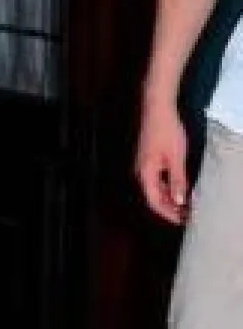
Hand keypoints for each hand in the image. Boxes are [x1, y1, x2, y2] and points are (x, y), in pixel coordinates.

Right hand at [136, 93, 189, 223]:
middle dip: (170, 207)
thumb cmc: (166, 131)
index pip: (154, 201)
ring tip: (186, 203)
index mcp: (145, 173)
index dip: (168, 213)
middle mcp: (141, 172)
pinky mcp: (149, 159)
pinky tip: (180, 187)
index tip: (183, 220)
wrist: (157, 108)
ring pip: (155, 188)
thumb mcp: (176, 158)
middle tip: (188, 214)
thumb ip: (178, 180)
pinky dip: (168, 186)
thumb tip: (180, 201)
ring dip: (170, 197)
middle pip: (153, 197)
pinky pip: (157, 179)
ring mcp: (144, 165)